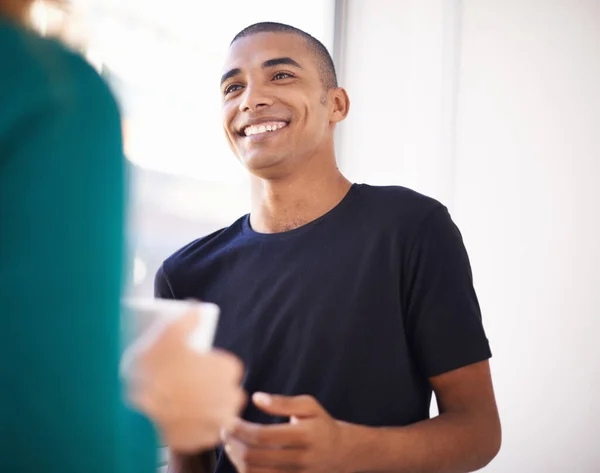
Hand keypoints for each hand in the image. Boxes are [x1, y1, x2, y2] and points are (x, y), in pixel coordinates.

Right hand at [121, 309, 245, 452]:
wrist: (136, 412)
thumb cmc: (155, 372)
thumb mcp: (168, 336)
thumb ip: (186, 319)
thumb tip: (196, 307)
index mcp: (228, 368)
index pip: (227, 366)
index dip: (211, 366)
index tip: (195, 367)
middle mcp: (231, 395)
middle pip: (225, 389)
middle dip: (211, 387)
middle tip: (187, 384)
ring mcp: (220, 419)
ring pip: (219, 411)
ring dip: (207, 407)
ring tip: (183, 402)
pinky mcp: (206, 439)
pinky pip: (206, 430)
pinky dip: (197, 426)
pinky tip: (182, 419)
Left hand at [222, 393, 350, 472]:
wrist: (340, 452)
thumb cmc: (321, 424)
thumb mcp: (309, 406)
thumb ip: (282, 402)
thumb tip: (256, 397)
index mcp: (305, 435)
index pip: (263, 435)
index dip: (240, 429)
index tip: (228, 420)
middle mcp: (300, 459)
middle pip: (254, 457)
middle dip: (233, 443)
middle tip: (224, 430)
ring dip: (235, 458)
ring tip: (230, 443)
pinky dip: (245, 470)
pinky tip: (241, 456)